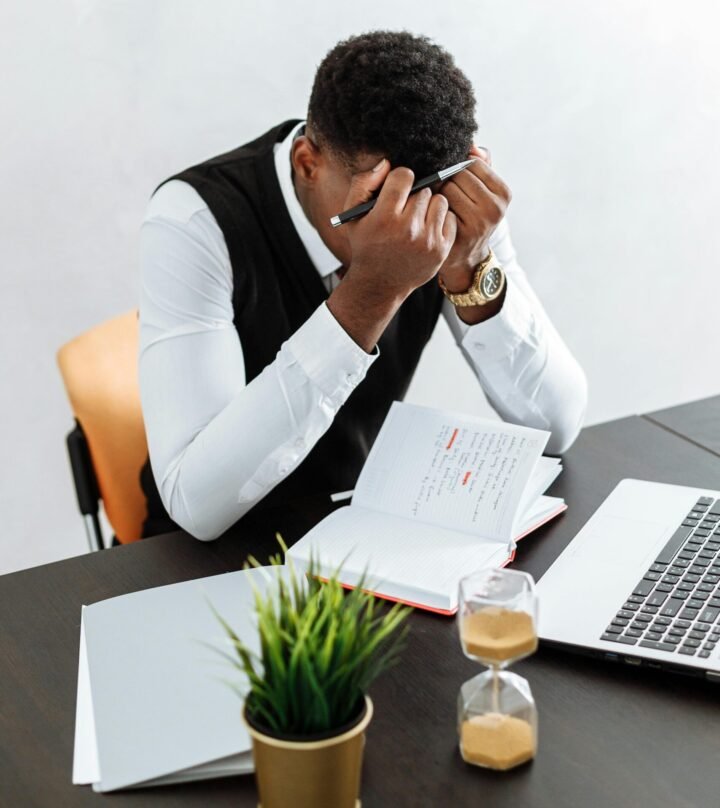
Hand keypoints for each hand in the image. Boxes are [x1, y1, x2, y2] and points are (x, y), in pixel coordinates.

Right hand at [343, 159, 457, 301]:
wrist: (379, 284)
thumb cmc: (366, 245)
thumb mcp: (353, 215)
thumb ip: (364, 183)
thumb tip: (387, 163)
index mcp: (384, 218)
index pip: (405, 176)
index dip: (399, 180)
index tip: (396, 190)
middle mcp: (408, 229)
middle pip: (424, 189)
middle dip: (414, 195)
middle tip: (405, 209)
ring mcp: (427, 241)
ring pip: (439, 201)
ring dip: (430, 206)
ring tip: (417, 218)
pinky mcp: (441, 249)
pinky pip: (450, 218)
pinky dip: (441, 220)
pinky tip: (427, 229)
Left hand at [437, 145, 511, 293]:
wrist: (466, 258)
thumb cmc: (471, 217)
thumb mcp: (483, 191)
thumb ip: (481, 165)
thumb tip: (472, 146)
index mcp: (503, 193)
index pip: (473, 163)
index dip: (458, 168)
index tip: (454, 179)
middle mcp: (495, 208)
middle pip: (458, 174)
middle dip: (447, 179)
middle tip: (444, 193)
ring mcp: (478, 223)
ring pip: (447, 189)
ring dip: (438, 193)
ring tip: (440, 204)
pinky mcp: (460, 235)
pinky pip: (438, 207)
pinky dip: (433, 208)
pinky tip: (435, 216)